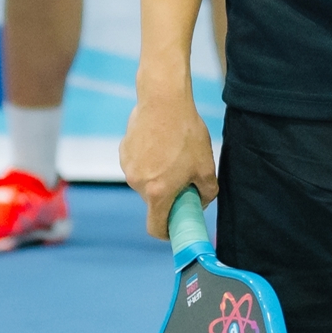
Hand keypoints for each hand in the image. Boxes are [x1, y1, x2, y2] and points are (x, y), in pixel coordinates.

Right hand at [120, 83, 216, 238]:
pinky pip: (138, 164)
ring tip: (173, 153)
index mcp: (158, 193)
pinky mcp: (124, 150)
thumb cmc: (186, 133)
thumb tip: (202, 200)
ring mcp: (128, 167)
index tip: (175, 227)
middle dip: (167, 195)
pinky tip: (161, 142)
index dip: (166, 232)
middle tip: (183, 178)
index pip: (155, 227)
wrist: (163, 100)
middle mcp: (138, 183)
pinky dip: (149, 161)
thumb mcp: (206, 166)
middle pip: (153, 201)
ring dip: (158, 176)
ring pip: (145, 181)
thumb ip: (208, 191)